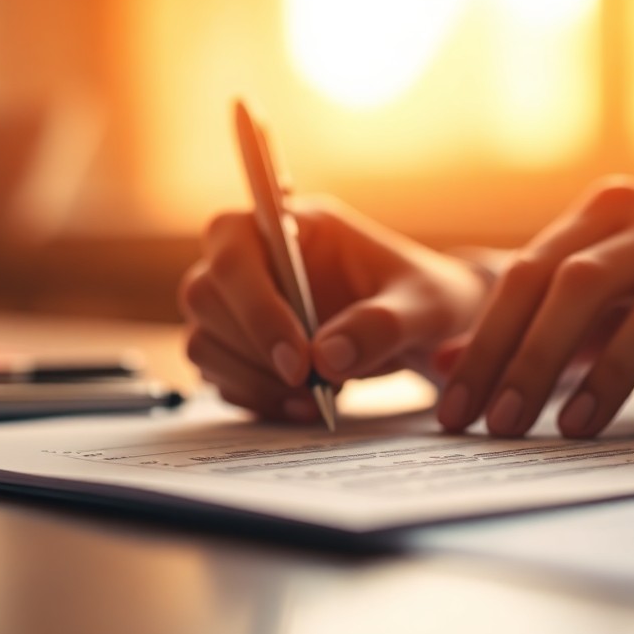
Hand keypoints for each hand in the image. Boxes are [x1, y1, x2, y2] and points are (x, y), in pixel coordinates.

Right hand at [180, 196, 487, 421]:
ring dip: (250, 380)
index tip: (300, 362)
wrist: (431, 329)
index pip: (234, 248)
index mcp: (292, 224)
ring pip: (203, 340)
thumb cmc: (428, 299)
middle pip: (203, 296)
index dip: (255, 305)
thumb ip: (383, 325)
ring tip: (313, 400)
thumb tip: (327, 357)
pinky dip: (255, 398)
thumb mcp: (425, 307)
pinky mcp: (241, 345)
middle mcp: (255, 258)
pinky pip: (219, 375)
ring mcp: (241, 303)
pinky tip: (303, 408)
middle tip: (310, 386)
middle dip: (252, 350)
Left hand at [435, 176, 633, 437]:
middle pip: (584, 284)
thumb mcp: (611, 296)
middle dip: (532, 360)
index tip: (456, 412)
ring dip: (606, 375)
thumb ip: (533, 324)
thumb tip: (445, 365)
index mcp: (612, 209)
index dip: (487, 343)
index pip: (531, 273)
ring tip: (570, 431)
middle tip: (500, 427)